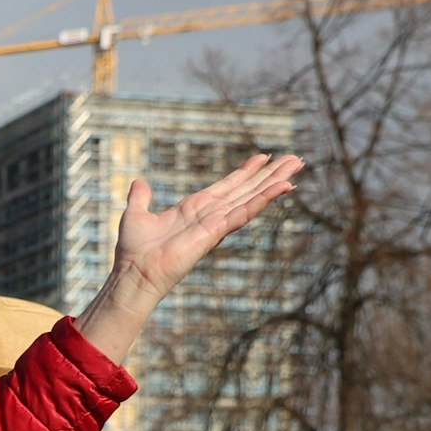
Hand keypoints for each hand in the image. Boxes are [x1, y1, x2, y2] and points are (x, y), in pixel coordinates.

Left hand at [112, 153, 302, 299]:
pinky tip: (283, 187)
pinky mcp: (216, 232)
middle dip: (270, 174)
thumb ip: (140, 198)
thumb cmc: (134, 251)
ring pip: (252, 197)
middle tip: (295, 158)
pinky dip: (264, 199)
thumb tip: (139, 182)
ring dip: (275, 182)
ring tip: (297, 166)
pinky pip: (244, 212)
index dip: (244, 171)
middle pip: (246, 189)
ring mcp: (215, 223)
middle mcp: (209, 214)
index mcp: (194, 208)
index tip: (263, 156)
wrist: (133, 273)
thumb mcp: (136, 214)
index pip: (226, 186)